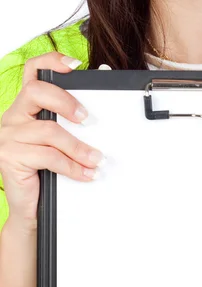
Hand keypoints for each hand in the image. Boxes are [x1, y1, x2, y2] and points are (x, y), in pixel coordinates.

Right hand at [0, 52, 103, 229]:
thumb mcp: (56, 148)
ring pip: (49, 131)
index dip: (50, 62)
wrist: (30, 211)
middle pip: (37, 93)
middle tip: (87, 119)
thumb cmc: (44, 177)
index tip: (74, 66)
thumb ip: (67, 130)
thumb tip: (95, 120)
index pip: (32, 74)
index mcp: (23, 110)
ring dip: (78, 147)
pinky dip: (72, 167)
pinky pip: (48, 156)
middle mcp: (12, 118)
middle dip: (66, 102)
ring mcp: (8, 137)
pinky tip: (86, 174)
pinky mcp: (10, 157)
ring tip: (95, 159)